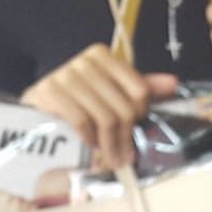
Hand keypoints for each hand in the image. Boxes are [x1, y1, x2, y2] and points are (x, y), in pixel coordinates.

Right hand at [22, 44, 177, 168]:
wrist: (38, 117)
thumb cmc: (81, 106)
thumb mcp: (113, 95)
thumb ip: (141, 88)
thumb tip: (173, 83)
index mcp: (102, 56)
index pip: (140, 91)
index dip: (140, 114)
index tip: (134, 126)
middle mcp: (84, 61)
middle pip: (124, 108)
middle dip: (125, 138)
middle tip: (123, 154)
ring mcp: (64, 75)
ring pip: (105, 118)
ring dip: (109, 145)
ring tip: (109, 156)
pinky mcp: (48, 92)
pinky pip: (82, 122)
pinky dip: (89, 139)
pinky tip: (88, 144)